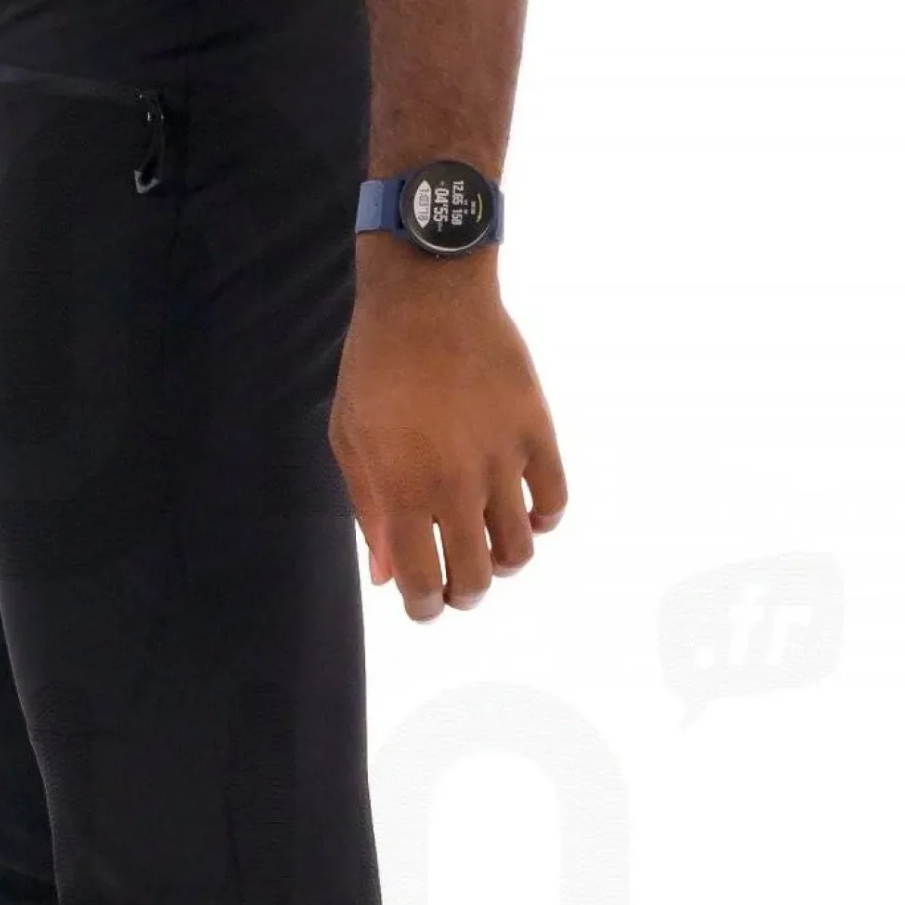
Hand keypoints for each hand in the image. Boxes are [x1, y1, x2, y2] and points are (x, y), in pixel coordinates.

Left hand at [331, 236, 566, 619]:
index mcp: (405, 492)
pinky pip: (555, 500)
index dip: (422, 607)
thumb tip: (384, 573)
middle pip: (476, 577)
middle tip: (455, 585)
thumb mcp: (349, 440)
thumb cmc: (376, 367)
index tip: (422, 606)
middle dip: (463, 594)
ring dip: (503, 564)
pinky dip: (543, 520)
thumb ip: (369, 510)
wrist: (428, 296)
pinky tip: (524, 513)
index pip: (421, 582)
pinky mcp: (536, 432)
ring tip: (489, 550)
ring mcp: (503, 461)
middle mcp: (458, 486)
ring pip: (519, 549)